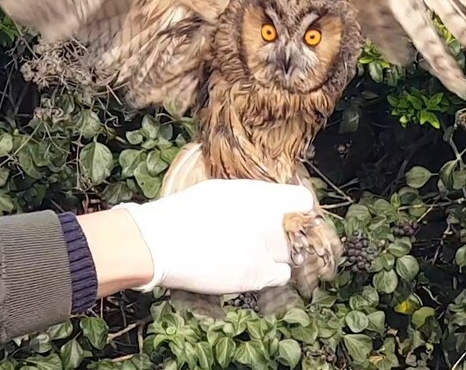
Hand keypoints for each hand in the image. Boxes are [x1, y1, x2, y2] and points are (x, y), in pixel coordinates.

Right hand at [116, 180, 314, 293]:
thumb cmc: (184, 212)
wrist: (161, 243)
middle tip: (276, 234)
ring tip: (260, 251)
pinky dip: (273, 272)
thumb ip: (254, 197)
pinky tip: (255, 267)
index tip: (293, 213)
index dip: (299, 208)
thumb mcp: (223, 190)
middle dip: (291, 231)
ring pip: (293, 253)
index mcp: (260, 195)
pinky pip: (282, 275)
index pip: (304, 201)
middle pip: (301, 229)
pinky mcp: (257, 275)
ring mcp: (265, 249)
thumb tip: (270, 203)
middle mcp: (269, 220)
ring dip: (282, 253)